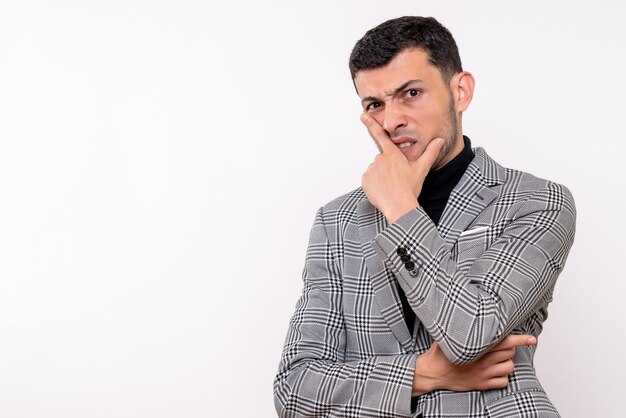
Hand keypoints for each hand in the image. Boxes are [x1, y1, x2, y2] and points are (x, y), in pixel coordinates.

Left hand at [360, 114, 443, 223]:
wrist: (399, 206)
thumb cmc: (410, 188)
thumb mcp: (422, 169)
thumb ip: (430, 153)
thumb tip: (439, 140)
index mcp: (392, 154)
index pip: (381, 136)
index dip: (371, 124)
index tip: (363, 116)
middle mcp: (379, 159)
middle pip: (383, 159)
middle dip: (388, 167)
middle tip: (397, 179)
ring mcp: (371, 170)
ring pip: (376, 170)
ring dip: (381, 176)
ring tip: (391, 186)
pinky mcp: (365, 180)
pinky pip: (369, 179)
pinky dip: (374, 184)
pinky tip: (383, 190)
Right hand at [412, 334, 536, 395]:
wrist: (432, 373)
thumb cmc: (440, 353)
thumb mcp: (449, 335)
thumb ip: (462, 327)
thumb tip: (468, 313)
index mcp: (477, 348)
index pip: (505, 341)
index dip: (520, 339)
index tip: (531, 338)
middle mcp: (483, 362)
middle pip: (509, 353)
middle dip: (508, 348)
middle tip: (500, 346)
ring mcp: (484, 374)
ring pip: (509, 367)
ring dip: (505, 363)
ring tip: (496, 360)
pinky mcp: (482, 385)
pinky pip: (503, 382)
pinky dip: (502, 377)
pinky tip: (494, 372)